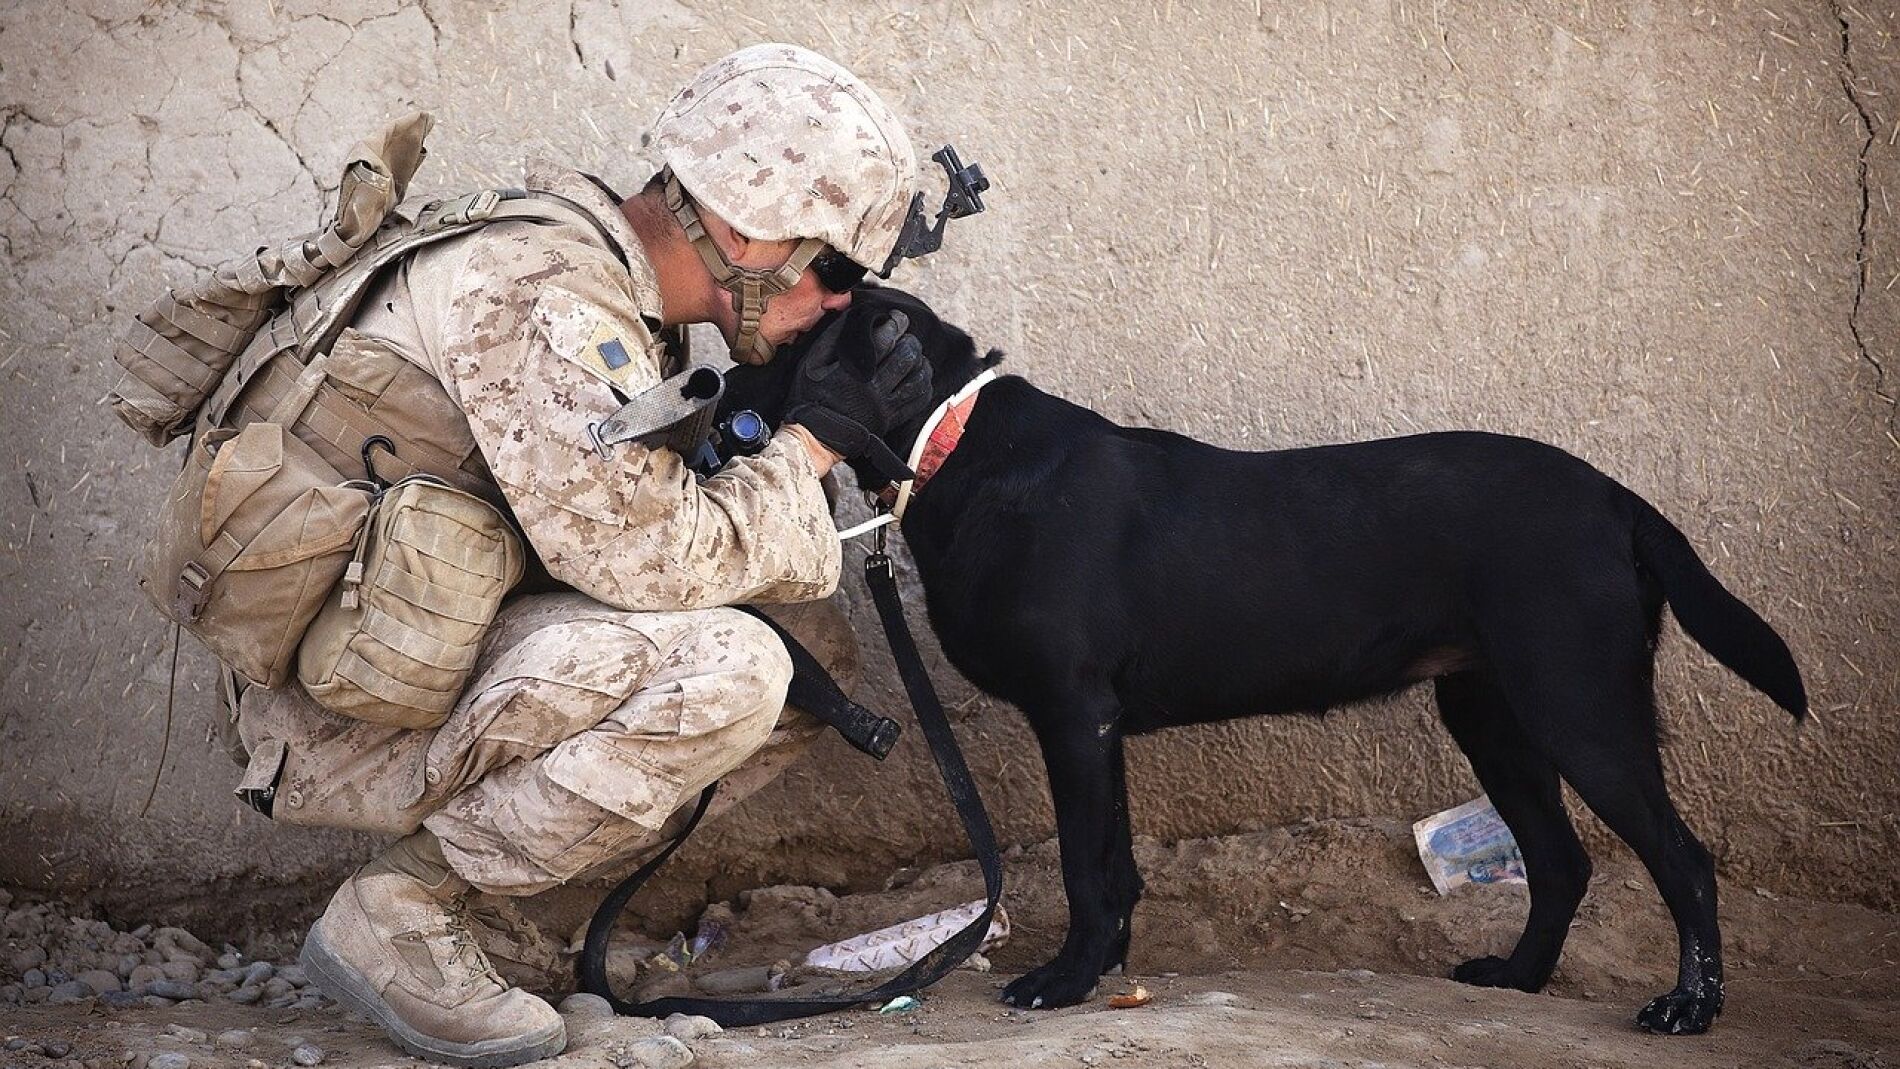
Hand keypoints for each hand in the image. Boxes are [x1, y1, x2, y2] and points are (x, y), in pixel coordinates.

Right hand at [783, 309, 932, 484]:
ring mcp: (886, 408)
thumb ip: (832, 338)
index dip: (896, 323)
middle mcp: (874, 390)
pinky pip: (919, 400)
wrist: (815, 437)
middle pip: (907, 356)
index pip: (886, 339)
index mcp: (853, 373)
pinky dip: (924, 384)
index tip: (896, 317)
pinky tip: (918, 375)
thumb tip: (854, 316)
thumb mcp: (812, 364)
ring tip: (913, 354)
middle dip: (910, 340)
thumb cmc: (810, 398)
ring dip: (920, 361)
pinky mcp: (892, 420)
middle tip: (904, 336)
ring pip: (918, 378)